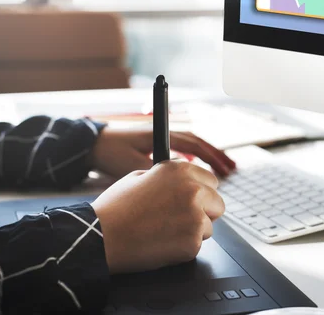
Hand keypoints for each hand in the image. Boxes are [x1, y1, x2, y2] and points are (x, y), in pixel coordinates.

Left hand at [90, 125, 235, 178]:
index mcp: (161, 137)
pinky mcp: (155, 148)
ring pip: (191, 148)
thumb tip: (179, 187)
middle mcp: (164, 136)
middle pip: (198, 144)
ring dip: (207, 158)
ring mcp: (160, 141)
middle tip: (232, 168)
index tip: (225, 168)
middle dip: (216, 156)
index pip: (195, 144)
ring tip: (223, 169)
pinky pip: (182, 152)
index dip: (212, 156)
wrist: (91, 145)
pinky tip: (198, 173)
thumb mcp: (133, 166)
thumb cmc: (110, 154)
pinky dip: (194, 161)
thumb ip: (157, 175)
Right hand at [92, 161, 224, 273]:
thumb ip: (168, 176)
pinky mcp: (192, 240)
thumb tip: (183, 180)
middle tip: (180, 220)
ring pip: (209, 226)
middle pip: (217, 203)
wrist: (101, 236)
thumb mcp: (140, 176)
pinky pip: (197, 245)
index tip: (193, 200)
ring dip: (193, 231)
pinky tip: (162, 243)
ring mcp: (195, 215)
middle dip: (203, 212)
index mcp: (181, 170)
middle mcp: (193, 189)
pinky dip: (184, 248)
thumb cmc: (116, 208)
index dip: (201, 192)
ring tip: (165, 232)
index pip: (211, 181)